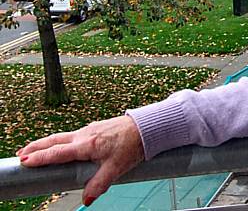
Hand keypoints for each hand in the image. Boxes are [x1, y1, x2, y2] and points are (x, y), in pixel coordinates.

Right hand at [17, 115, 143, 206]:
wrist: (147, 126)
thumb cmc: (133, 144)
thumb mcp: (116, 168)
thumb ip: (100, 184)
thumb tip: (86, 199)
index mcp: (87, 144)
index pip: (58, 152)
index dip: (40, 157)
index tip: (25, 161)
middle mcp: (85, 135)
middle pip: (55, 140)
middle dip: (36, 147)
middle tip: (21, 155)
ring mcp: (90, 130)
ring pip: (63, 136)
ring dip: (47, 142)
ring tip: (34, 149)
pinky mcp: (96, 129)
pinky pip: (73, 135)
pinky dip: (61, 140)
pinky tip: (61, 145)